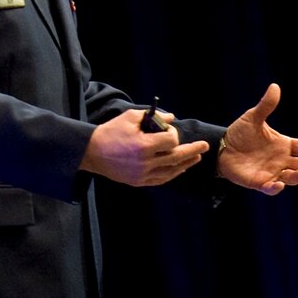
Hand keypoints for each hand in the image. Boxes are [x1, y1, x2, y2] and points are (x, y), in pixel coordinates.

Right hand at [80, 106, 210, 186]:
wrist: (92, 152)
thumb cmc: (110, 132)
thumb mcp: (129, 117)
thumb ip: (152, 116)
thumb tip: (172, 117)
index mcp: (143, 145)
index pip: (170, 141)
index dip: (173, 134)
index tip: (168, 128)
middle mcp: (146, 162)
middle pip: (176, 158)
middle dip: (192, 150)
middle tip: (205, 146)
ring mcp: (143, 174)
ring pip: (172, 171)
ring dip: (186, 163)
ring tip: (197, 157)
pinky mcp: (139, 182)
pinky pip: (162, 179)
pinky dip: (174, 173)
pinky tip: (181, 168)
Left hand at [216, 83, 297, 194]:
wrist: (221, 147)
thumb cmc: (240, 133)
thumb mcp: (253, 117)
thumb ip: (266, 105)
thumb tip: (275, 86)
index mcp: (283, 145)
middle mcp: (281, 161)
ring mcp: (272, 172)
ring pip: (291, 178)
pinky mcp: (259, 182)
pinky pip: (270, 187)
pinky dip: (276, 187)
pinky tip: (280, 183)